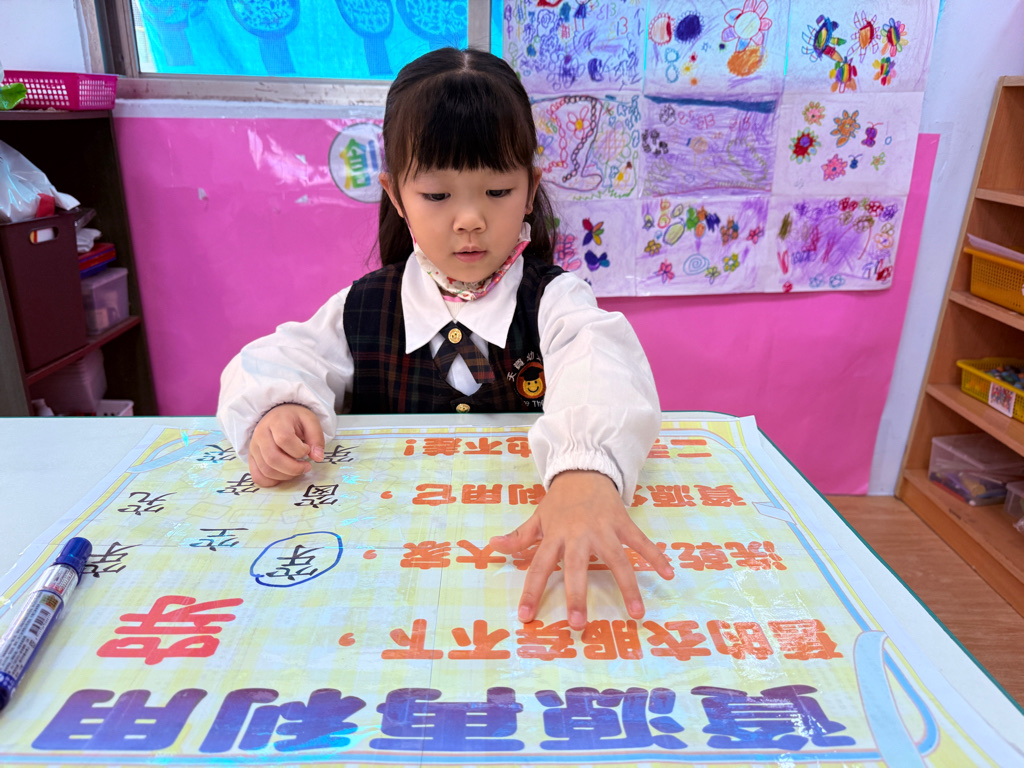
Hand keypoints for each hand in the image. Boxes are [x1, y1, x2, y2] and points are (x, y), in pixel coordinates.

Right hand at [248, 404, 324, 486]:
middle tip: (306, 466)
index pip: (284, 439)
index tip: (307, 450)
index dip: (299, 450)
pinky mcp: (251, 458)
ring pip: (266, 470)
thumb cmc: (295, 419)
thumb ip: (316, 438)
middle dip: (294, 468)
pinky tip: (284, 475)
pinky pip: (257, 477)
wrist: (277, 415)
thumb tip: (318, 457)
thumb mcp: (310, 421)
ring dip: (286, 476)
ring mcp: (254, 447)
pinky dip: (272, 481)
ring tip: (297, 469)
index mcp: (276, 421)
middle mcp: (260, 434)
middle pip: (273, 458)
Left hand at [489, 470, 672, 630]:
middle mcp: (579, 534)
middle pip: (577, 567)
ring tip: (637, 613)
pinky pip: (641, 543)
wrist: (585, 470)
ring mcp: (604, 529)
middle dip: (577, 595)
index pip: (539, 566)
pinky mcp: (623, 523)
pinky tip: (669, 574)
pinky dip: (656, 557)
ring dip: (628, 586)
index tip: (525, 617)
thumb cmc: (560, 501)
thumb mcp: (538, 517)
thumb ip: (520, 537)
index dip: (531, 591)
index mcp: (555, 535)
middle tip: (577, 624)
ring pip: (616, 560)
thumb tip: (493, 547)